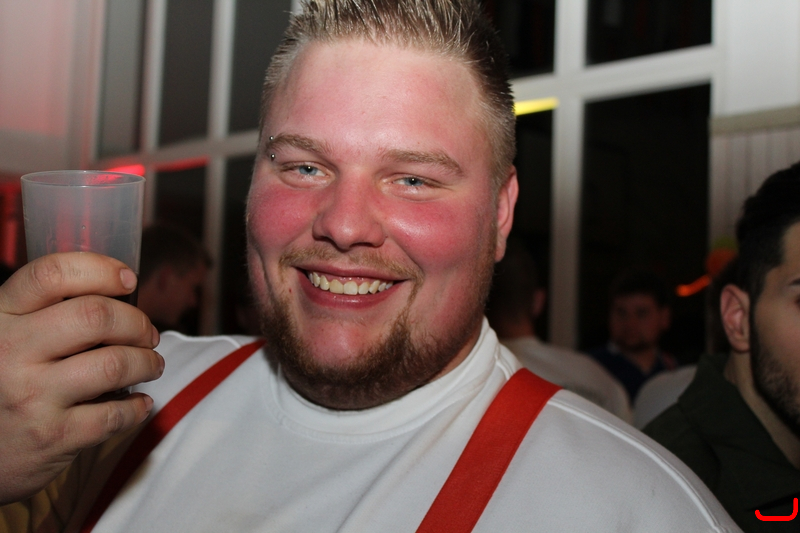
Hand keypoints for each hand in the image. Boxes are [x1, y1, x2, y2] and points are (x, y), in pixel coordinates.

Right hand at [0, 253, 163, 504]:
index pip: (51, 275)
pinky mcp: (51, 436)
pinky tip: (139, 403)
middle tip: (148, 333)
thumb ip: (44, 313)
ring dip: (147, 362)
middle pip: (95, 315)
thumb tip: (116, 292)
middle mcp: (9, 351)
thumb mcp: (5, 338)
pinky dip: (138, 407)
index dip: (100, 269)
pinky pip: (115, 414)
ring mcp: (30, 395)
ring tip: (152, 364)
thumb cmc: (1, 385)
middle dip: (136, 321)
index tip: (128, 279)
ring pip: (114, 363)